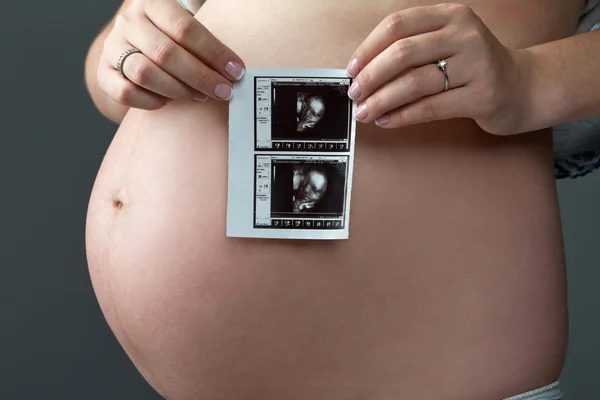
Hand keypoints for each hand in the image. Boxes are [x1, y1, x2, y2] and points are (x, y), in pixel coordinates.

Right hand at [98, 0, 245, 109]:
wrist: (133, 46)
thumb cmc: (171, 38)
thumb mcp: (186, 26)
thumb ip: (205, 38)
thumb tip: (236, 67)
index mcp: (153, 4)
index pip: (186, 29)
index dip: (214, 53)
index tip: (236, 71)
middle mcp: (129, 22)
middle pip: (167, 53)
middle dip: (201, 77)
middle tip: (224, 91)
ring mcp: (112, 47)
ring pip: (145, 73)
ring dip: (179, 90)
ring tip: (200, 96)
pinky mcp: (103, 73)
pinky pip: (126, 92)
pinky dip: (151, 101)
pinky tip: (169, 102)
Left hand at [345, 3, 532, 135]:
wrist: (524, 87)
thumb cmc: (475, 67)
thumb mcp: (448, 43)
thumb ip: (413, 49)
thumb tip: (363, 71)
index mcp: (451, 15)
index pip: (397, 25)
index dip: (368, 48)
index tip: (351, 69)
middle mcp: (465, 35)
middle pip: (402, 52)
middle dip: (370, 76)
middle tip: (355, 94)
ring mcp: (477, 64)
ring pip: (414, 82)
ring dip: (382, 100)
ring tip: (365, 112)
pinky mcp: (482, 96)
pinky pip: (431, 107)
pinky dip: (403, 116)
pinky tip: (387, 121)